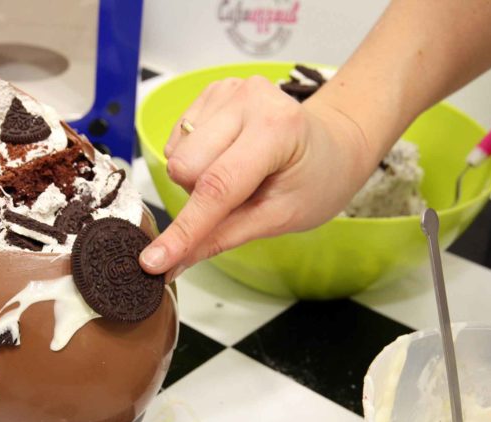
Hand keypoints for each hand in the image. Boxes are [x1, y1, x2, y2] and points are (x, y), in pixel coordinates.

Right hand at [139, 76, 375, 279]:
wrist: (335, 143)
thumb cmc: (318, 179)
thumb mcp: (280, 218)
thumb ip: (222, 238)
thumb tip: (174, 263)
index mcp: (276, 128)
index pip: (216, 187)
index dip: (184, 230)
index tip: (155, 261)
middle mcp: (248, 97)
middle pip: (185, 168)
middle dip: (201, 195)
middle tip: (239, 197)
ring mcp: (228, 89)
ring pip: (177, 156)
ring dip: (198, 178)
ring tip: (238, 175)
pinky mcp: (212, 91)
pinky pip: (178, 140)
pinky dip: (196, 160)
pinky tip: (227, 156)